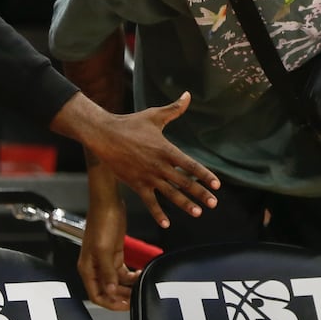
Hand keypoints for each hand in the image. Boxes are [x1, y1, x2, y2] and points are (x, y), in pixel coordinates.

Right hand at [78, 195, 137, 309]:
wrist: (108, 203)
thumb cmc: (102, 223)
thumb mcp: (104, 249)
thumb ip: (107, 272)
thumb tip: (110, 291)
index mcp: (87, 268)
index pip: (96, 295)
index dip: (111, 304)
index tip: (126, 306)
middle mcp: (95, 267)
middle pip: (107, 291)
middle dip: (121, 297)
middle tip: (138, 300)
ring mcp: (105, 261)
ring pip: (116, 282)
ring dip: (128, 287)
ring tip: (142, 288)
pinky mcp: (115, 254)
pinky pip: (122, 272)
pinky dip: (131, 276)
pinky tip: (141, 275)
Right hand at [82, 93, 219, 226]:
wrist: (104, 134)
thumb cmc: (131, 123)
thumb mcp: (155, 115)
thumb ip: (174, 109)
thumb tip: (188, 95)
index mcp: (166, 149)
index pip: (190, 165)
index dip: (205, 175)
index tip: (216, 185)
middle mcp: (159, 165)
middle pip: (184, 183)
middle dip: (200, 194)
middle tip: (213, 204)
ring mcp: (148, 176)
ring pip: (170, 194)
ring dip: (184, 204)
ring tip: (197, 213)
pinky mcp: (136, 184)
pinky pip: (149, 202)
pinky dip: (158, 213)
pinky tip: (166, 224)